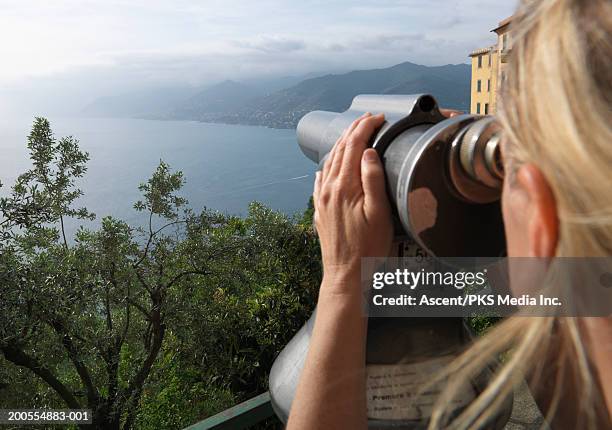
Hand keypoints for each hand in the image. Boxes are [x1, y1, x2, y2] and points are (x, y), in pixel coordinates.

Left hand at [313, 112, 392, 285]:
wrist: (345, 274)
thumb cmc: (368, 248)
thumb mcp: (379, 214)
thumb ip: (373, 180)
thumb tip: (368, 152)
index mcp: (344, 187)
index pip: (354, 146)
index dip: (365, 128)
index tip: (378, 118)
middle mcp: (329, 189)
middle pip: (340, 150)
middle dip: (354, 130)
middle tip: (368, 119)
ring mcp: (321, 199)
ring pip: (329, 162)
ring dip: (342, 145)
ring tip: (354, 135)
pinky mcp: (319, 209)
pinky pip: (321, 179)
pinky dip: (328, 165)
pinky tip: (330, 166)